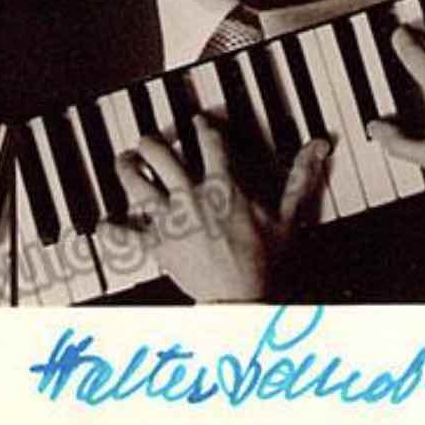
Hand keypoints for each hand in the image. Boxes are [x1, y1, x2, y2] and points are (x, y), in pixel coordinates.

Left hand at [113, 116, 327, 302]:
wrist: (242, 301)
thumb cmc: (265, 263)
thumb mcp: (286, 217)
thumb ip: (299, 178)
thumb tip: (319, 147)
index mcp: (222, 186)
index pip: (207, 140)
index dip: (201, 126)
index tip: (198, 123)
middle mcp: (189, 196)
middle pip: (159, 152)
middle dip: (152, 140)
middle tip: (152, 140)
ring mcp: (169, 220)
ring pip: (135, 181)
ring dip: (127, 168)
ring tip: (127, 161)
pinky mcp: (155, 246)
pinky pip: (124, 235)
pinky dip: (112, 229)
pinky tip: (105, 223)